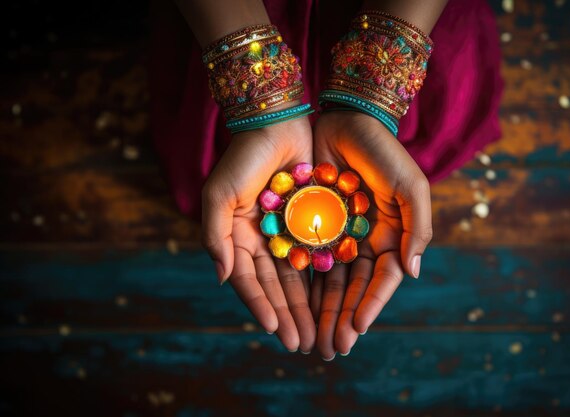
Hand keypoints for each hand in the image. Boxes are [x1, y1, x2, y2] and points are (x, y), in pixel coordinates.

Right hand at [202, 116, 315, 352]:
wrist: (276, 122)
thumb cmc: (243, 158)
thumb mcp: (219, 195)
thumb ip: (215, 237)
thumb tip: (223, 279)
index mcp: (237, 237)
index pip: (249, 281)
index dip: (260, 305)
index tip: (273, 330)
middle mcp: (263, 240)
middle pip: (276, 286)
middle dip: (288, 316)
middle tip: (301, 344)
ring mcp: (288, 233)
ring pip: (299, 277)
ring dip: (307, 307)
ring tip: (318, 334)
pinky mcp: (311, 221)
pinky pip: (318, 255)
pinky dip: (324, 279)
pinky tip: (333, 301)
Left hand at [311, 111, 432, 358]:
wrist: (347, 119)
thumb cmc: (385, 151)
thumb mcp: (411, 186)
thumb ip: (418, 229)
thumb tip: (413, 274)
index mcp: (391, 236)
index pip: (382, 280)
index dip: (370, 305)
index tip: (356, 330)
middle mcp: (364, 241)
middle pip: (353, 287)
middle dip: (342, 318)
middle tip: (329, 349)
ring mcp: (338, 234)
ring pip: (328, 280)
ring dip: (321, 310)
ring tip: (310, 339)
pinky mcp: (312, 223)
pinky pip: (307, 258)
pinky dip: (303, 282)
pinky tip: (294, 305)